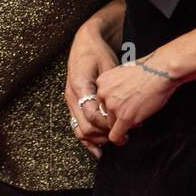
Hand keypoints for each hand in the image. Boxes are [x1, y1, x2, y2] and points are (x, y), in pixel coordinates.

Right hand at [65, 22, 118, 157]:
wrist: (85, 43)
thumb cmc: (98, 53)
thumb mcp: (108, 67)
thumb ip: (112, 90)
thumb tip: (124, 112)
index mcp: (80, 87)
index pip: (93, 116)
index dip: (109, 125)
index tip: (125, 128)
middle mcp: (71, 97)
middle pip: (86, 128)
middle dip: (105, 135)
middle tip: (123, 138)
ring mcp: (70, 102)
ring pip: (80, 131)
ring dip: (98, 140)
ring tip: (115, 141)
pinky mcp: (73, 105)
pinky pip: (77, 128)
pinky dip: (88, 141)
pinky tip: (99, 151)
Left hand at [94, 53, 180, 145]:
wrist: (160, 72)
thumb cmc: (149, 69)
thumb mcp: (125, 72)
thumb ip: (117, 84)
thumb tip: (120, 95)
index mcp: (102, 81)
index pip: (101, 100)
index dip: (112, 105)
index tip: (120, 108)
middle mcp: (103, 93)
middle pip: (104, 113)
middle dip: (116, 116)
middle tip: (129, 115)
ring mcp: (113, 106)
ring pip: (110, 124)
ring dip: (120, 125)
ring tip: (133, 122)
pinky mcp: (124, 117)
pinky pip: (115, 135)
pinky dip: (119, 139)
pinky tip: (124, 138)